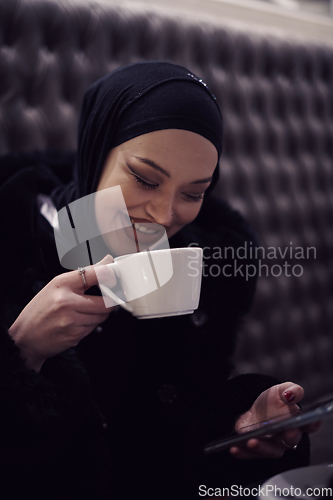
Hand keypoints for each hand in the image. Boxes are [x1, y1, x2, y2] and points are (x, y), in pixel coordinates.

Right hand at [9, 255, 116, 372]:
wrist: (25, 337)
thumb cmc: (41, 309)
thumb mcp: (57, 285)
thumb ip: (83, 274)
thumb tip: (108, 261)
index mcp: (61, 284)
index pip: (94, 274)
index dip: (110, 274)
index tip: (114, 275)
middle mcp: (66, 302)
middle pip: (105, 302)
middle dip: (108, 303)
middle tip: (102, 300)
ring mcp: (70, 321)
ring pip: (101, 317)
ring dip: (98, 315)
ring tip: (84, 313)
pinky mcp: (74, 336)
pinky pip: (93, 329)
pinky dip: (90, 326)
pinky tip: (77, 324)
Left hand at [231, 382, 320, 458]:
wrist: (254, 410)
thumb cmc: (271, 403)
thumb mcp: (280, 391)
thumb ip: (290, 391)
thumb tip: (291, 396)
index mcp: (296, 422)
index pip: (309, 425)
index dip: (312, 423)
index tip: (313, 421)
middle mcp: (286, 437)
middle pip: (290, 440)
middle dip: (289, 438)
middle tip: (287, 433)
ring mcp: (272, 445)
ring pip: (271, 450)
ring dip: (262, 447)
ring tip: (252, 441)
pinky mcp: (257, 449)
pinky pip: (250, 454)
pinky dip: (243, 452)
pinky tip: (235, 448)